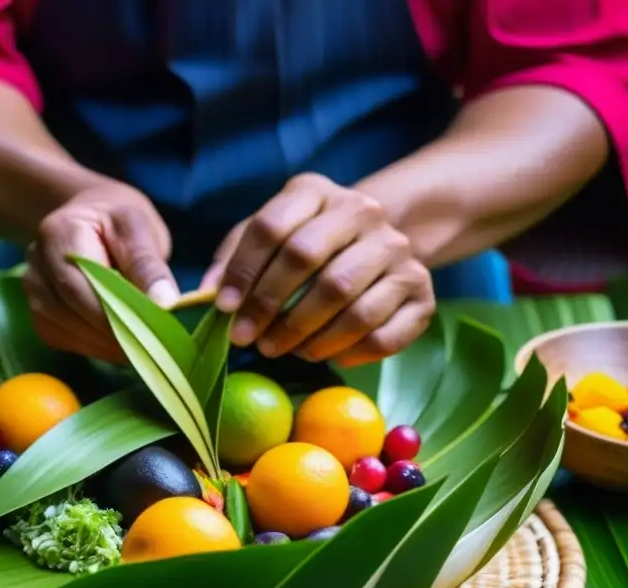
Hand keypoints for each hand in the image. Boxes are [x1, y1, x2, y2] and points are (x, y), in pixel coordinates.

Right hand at [23, 183, 178, 361]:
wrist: (88, 219)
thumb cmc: (116, 223)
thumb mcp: (139, 229)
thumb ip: (148, 266)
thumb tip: (165, 304)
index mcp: (59, 233)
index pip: (84, 284)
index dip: (118, 313)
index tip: (155, 329)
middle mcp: (36, 264)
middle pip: (74, 312)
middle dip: (117, 333)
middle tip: (156, 345)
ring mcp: (33, 291)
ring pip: (69, 332)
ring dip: (108, 344)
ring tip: (143, 343)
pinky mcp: (38, 314)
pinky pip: (64, 340)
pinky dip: (95, 347)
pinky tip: (118, 341)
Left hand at [205, 173, 434, 367]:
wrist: (377, 240)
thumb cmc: (305, 242)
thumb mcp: (267, 235)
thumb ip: (234, 258)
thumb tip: (205, 296)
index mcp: (315, 192)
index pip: (273, 226)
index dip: (244, 272)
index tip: (225, 310)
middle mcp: (363, 212)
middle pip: (310, 261)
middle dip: (271, 307)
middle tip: (249, 340)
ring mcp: (398, 251)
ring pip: (350, 303)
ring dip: (308, 337)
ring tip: (284, 350)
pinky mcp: (422, 290)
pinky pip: (383, 334)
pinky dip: (349, 353)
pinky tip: (325, 355)